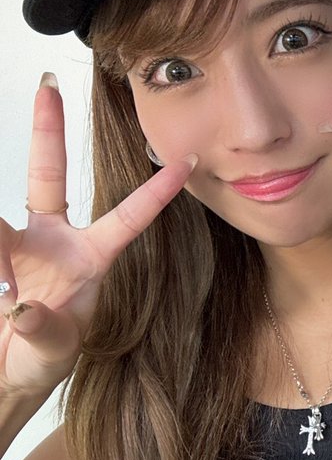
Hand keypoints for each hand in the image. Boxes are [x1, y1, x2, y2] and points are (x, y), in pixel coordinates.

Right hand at [0, 74, 195, 399]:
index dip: (156, 191)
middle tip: (47, 85)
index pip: (128, 218)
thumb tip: (25, 309)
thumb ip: (43, 331)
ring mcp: (18, 245)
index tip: (186, 161)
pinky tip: (4, 297)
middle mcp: (54, 242)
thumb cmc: (40, 361)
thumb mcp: (53, 352)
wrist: (5, 373)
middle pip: (47, 175)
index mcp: (90, 260)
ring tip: (10, 292)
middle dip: (47, 128)